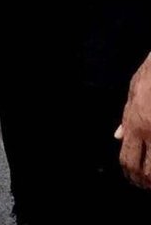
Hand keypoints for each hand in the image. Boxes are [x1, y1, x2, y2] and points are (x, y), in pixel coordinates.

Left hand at [116, 51, 150, 187]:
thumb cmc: (148, 79)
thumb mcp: (132, 95)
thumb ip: (125, 119)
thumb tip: (118, 137)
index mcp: (134, 124)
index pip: (127, 158)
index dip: (130, 174)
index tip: (135, 180)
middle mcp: (148, 132)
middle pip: (146, 171)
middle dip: (146, 182)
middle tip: (146, 186)